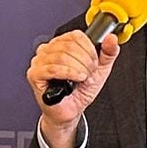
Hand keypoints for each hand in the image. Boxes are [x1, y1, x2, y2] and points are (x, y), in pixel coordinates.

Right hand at [27, 30, 119, 147]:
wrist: (71, 111)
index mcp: (62, 44)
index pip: (75, 36)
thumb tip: (111, 38)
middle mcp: (49, 50)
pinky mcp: (35, 74)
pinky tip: (76, 79)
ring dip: (78, 69)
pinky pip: (52, 69)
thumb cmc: (80, 91)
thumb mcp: (100, 70)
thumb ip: (108, 52)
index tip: (94, 62)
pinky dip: (68, 73)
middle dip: (85, 62)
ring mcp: (39, 61)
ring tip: (83, 79)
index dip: (89, 49)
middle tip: (89, 73)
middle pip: (69, 46)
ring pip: (61, 56)